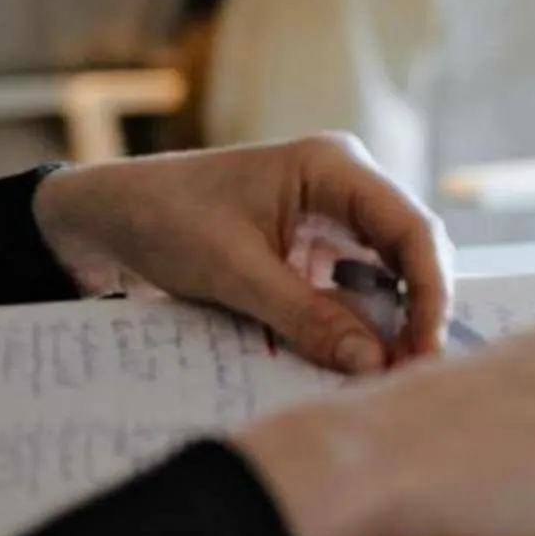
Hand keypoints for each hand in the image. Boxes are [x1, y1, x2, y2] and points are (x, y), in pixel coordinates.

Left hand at [33, 134, 451, 372]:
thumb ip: (307, 318)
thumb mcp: (234, 273)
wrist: (104, 216)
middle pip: (410, 248)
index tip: (425, 346)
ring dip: (390, 318)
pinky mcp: (315, 244)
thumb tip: (374, 365)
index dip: (430, 289)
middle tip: (411, 369)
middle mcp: (346, 184)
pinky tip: (354, 353)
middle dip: (417, 309)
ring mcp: (332, 214)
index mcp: (334, 166)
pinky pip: (354, 284)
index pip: (411, 228)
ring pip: (388, 270)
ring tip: (386, 369)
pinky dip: (357, 319)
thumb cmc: (164, 221)